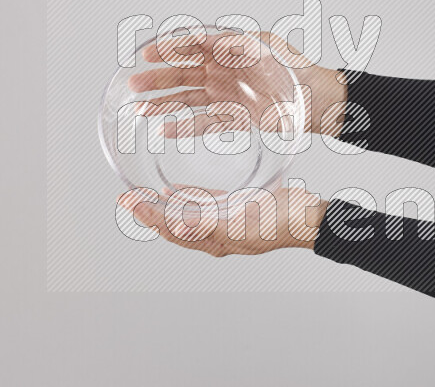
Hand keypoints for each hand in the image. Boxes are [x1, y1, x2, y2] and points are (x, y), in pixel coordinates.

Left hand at [118, 184, 327, 256]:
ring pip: (185, 216)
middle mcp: (215, 235)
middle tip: (126, 198)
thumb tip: (174, 224)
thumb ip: (207, 223)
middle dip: (148, 212)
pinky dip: (186, 200)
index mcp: (215, 241)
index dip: (148, 216)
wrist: (308, 217)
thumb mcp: (241, 223)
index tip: (127, 201)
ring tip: (142, 196)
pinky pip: (203, 206)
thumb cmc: (280, 223)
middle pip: (172, 226)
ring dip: (163, 207)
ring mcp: (225, 223)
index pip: (171, 230)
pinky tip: (175, 192)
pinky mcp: (235, 210)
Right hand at [127, 30, 347, 135]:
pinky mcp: (233, 118)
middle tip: (134, 85)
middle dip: (157, 79)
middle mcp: (223, 71)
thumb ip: (235, 43)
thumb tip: (205, 36)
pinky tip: (165, 130)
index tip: (146, 54)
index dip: (168, 49)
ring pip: (188, 99)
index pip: (191, 46)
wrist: (316, 101)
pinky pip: (203, 122)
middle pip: (183, 74)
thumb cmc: (295, 70)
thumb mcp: (266, 49)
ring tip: (141, 110)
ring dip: (164, 104)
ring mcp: (226, 95)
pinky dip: (184, 127)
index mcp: (228, 49)